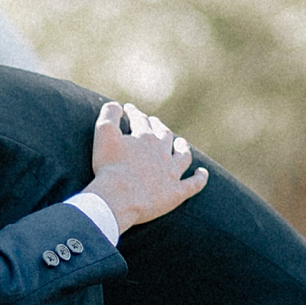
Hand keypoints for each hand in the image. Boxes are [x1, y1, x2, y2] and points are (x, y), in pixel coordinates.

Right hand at [81, 101, 208, 232]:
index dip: (134, 113)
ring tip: (181, 144)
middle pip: (164, 135)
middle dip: (159, 127)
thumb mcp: (103, 136)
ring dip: (182, 148)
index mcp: (145, 137)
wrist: (119, 199)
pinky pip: (193, 184)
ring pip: (182, 156)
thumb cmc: (108, 168)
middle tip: (154, 124)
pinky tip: (202, 173)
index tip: (129, 110)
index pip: (141, 120)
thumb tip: (117, 105)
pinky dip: (199, 178)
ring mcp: (171, 172)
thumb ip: (109, 116)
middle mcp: (162, 151)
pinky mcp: (176, 192)